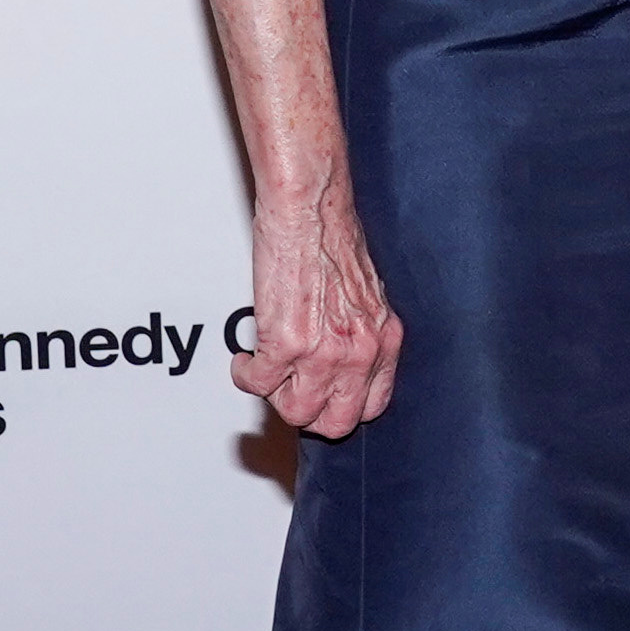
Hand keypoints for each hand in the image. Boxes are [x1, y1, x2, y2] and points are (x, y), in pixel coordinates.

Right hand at [235, 175, 401, 437]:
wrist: (310, 207)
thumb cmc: (332, 235)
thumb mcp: (365, 295)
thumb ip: (358, 332)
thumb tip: (340, 356)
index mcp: (384, 339)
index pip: (371, 406)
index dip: (340, 407)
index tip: (321, 398)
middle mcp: (360, 351)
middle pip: (336, 423)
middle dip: (308, 412)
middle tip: (288, 392)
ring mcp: (324, 353)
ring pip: (295, 412)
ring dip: (273, 396)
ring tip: (265, 371)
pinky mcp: (285, 344)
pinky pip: (258, 383)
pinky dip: (245, 374)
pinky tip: (245, 358)